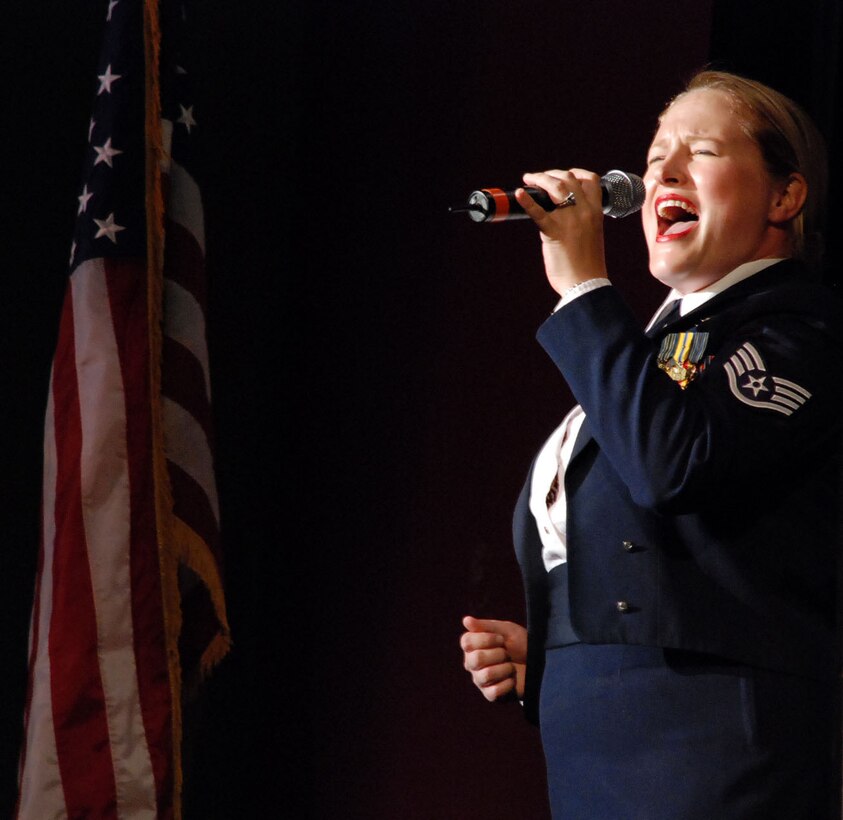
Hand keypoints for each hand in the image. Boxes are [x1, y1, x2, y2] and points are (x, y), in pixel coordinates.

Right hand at [460, 616, 526, 701]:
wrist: (538, 662)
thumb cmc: (520, 643)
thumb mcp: (505, 630)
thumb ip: (485, 626)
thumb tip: (466, 620)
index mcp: (472, 646)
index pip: (467, 642)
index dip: (486, 639)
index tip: (501, 639)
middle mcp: (471, 663)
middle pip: (476, 659)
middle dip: (498, 654)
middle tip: (507, 653)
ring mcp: (479, 680)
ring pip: (486, 675)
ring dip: (505, 668)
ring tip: (511, 666)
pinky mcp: (490, 695)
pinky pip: (494, 691)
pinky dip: (508, 683)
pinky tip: (512, 679)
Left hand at [515, 169, 607, 295]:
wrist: (586, 285)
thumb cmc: (587, 266)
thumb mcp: (591, 235)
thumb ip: (581, 221)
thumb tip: (563, 214)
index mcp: (597, 212)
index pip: (591, 179)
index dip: (575, 173)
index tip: (563, 175)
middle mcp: (585, 211)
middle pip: (569, 179)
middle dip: (551, 174)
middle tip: (538, 178)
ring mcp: (570, 220)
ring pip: (555, 187)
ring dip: (540, 179)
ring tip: (529, 180)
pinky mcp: (554, 232)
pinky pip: (539, 212)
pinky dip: (527, 201)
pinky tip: (519, 194)